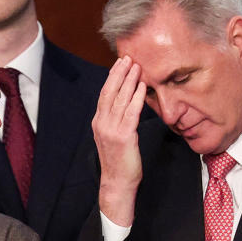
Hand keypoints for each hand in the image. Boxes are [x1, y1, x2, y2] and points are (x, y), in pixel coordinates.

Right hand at [92, 56, 145, 226]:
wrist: (117, 183)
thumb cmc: (120, 161)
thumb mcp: (115, 138)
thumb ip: (117, 121)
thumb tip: (126, 105)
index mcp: (99, 122)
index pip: (105, 94)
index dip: (113, 77)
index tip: (121, 63)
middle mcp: (102, 123)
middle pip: (110, 92)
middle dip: (119, 73)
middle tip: (128, 57)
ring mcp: (111, 130)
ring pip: (120, 99)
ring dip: (129, 81)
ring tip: (137, 66)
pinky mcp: (123, 137)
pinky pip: (131, 112)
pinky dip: (137, 98)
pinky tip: (143, 87)